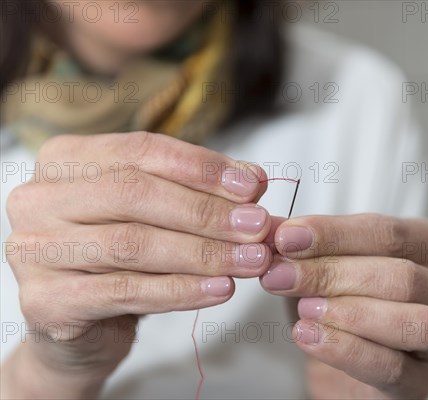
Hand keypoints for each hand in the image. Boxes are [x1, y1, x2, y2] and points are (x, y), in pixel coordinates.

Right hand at [3, 132, 271, 397]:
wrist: (83, 324)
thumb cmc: (121, 258)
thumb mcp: (159, 215)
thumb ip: (199, 193)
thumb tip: (254, 180)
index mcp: (66, 160)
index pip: (143, 151)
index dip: (203, 168)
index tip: (253, 186)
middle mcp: (39, 198)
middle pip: (135, 194)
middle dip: (207, 212)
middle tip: (259, 227)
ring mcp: (33, 249)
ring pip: (133, 244)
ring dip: (203, 253)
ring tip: (251, 260)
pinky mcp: (43, 300)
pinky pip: (125, 291)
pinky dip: (181, 291)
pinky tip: (221, 290)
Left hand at [260, 214, 427, 398]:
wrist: (345, 358)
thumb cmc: (346, 299)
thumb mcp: (328, 261)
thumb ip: (306, 244)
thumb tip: (274, 229)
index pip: (388, 232)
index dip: (333, 235)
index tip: (288, 237)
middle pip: (401, 275)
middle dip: (334, 274)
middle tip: (283, 275)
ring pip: (413, 321)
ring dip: (350, 313)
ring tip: (305, 308)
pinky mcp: (425, 382)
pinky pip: (392, 367)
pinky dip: (346, 350)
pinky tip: (310, 336)